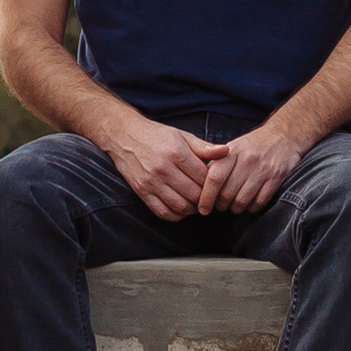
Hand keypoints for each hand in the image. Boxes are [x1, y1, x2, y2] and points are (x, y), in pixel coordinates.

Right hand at [99, 114, 224, 221]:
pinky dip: (176, 215)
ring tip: (196, 203)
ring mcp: (151, 182)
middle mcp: (163, 168)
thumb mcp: (182, 136)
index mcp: (176, 152)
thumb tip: (226, 152)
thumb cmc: (156, 135)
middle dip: (205, 198)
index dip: (213, 183)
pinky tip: (181, 208)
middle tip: (209, 196)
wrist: (125, 136)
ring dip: (192, 209)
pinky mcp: (142, 192)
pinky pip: (163, 212)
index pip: (203, 177)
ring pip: (180, 206)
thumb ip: (204, 147)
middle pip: (194, 194)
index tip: (216, 184)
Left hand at [198, 125, 299, 214]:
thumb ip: (216, 165)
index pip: (215, 177)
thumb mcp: (231, 148)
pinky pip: (259, 202)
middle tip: (219, 206)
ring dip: (235, 209)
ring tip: (233, 206)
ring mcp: (263, 169)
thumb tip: (200, 186)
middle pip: (227, 193)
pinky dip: (251, 207)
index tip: (202, 208)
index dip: (206, 196)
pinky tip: (249, 203)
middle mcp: (247, 160)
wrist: (282, 136)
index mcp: (232, 152)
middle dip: (220, 205)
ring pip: (242, 201)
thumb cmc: (252, 145)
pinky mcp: (276, 178)